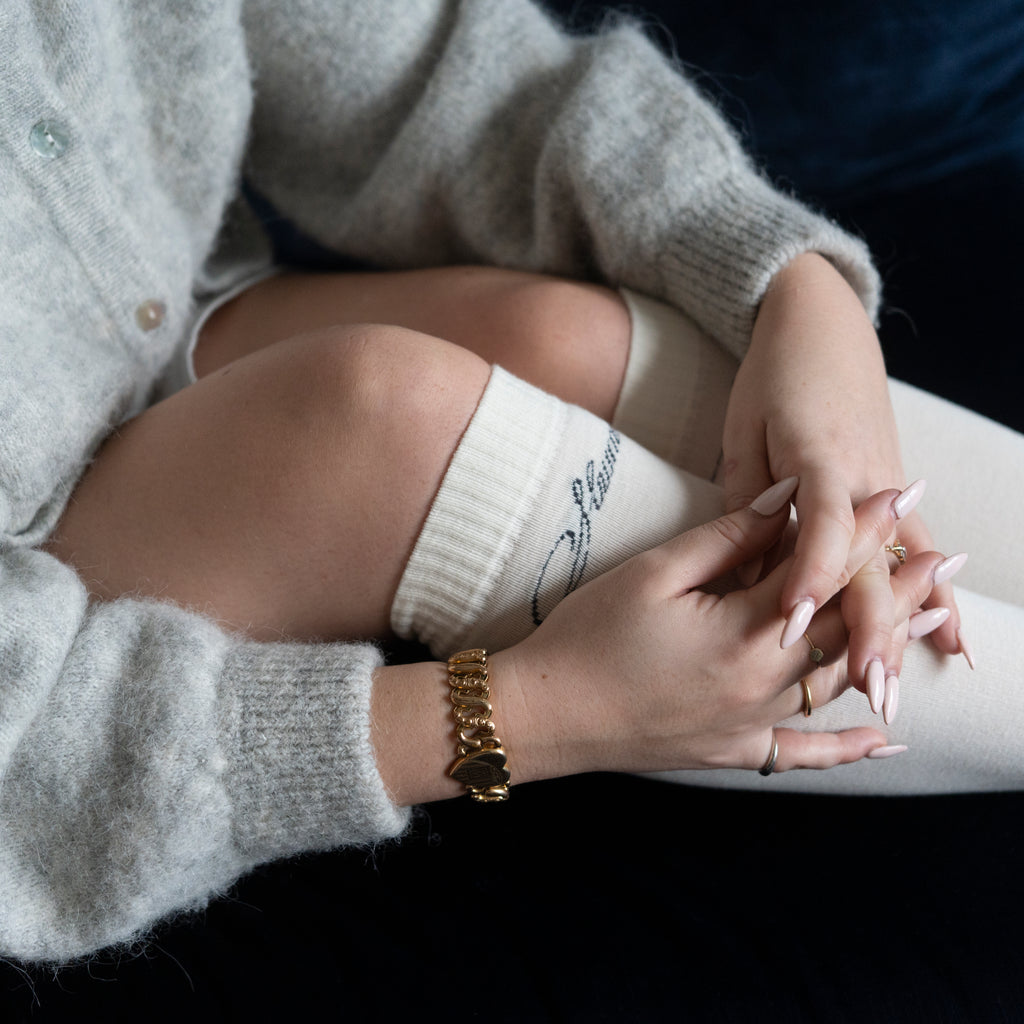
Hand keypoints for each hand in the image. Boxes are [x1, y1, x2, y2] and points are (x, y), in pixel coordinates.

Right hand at [496, 480, 937, 781]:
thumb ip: (726, 540)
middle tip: (944, 555)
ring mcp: (750, 724)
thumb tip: (784, 504)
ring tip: (932, 622)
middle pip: (847, 625)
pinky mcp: (731, 751)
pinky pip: (802, 754)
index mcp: (743, 631)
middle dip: (898, 585)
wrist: (544, 712)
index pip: (819, 567)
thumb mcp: (653, 574)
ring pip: (838, 681)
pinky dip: (846, 749)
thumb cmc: (589, 637)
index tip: (898, 493)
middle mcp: (762, 683)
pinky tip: (883, 741)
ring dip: (886, 647)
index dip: (861, 526)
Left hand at [720, 253, 963, 691]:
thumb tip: (747, 571)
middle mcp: (865, 477)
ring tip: (896, 690)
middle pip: (870, 562)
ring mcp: (889, 485)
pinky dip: (935, 598)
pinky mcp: (896, 489)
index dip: (808, 576)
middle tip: (866, 688)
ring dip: (901, 630)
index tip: (790, 624)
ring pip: (899, 567)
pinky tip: (954, 644)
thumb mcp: (744, 432)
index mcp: (817, 457)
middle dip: (868, 629)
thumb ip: (747, 504)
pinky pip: (919, 552)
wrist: (821, 321)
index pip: (819, 526)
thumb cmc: (771, 376)